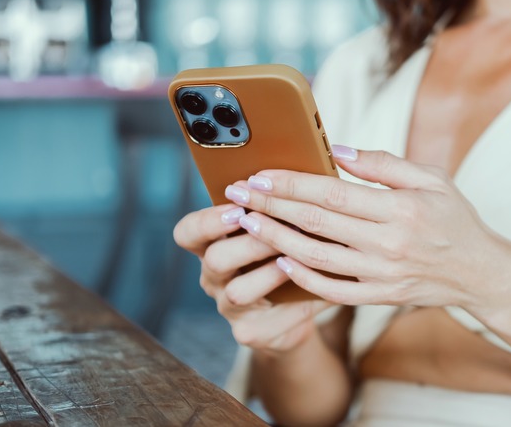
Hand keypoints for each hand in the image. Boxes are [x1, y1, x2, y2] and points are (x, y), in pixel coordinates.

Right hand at [173, 204, 331, 352]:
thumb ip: (279, 209)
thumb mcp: (276, 230)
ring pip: (238, 292)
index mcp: (212, 245)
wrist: (298, 309)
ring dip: (270, 273)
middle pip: (214, 259)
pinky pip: (273, 319)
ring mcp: (229, 308)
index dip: (207, 220)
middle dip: (247, 243)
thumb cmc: (288, 254)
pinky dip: (299, 301)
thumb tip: (308, 176)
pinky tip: (322, 289)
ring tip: (298, 259)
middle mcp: (214, 277)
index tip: (236, 208)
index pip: (188, 232)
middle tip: (277, 232)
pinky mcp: (251, 333)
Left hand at [224, 146, 510, 309]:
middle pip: (316, 223)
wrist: (479, 272)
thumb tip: (336, 149)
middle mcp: (389, 244)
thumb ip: (383, 163)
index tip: (260, 174)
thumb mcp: (432, 178)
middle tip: (238, 193)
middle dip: (271, 206)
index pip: (333, 193)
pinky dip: (303, 277)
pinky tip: (280, 260)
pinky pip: (332, 290)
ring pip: (316, 257)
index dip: (291, 183)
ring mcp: (382, 275)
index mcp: (402, 208)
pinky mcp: (378, 297)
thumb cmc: (454, 218)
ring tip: (248, 222)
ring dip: (276, 239)